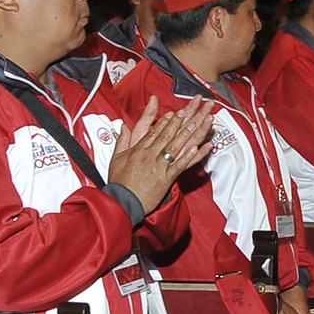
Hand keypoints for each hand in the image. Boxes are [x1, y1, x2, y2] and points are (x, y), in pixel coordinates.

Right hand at [107, 95, 213, 213]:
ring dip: (186, 134)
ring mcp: (159, 166)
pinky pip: (179, 165)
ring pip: (174, 147)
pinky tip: (197, 148)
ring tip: (196, 123)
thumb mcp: (116, 158)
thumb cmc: (120, 182)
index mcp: (138, 150)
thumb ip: (122, 141)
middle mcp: (149, 156)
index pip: (153, 132)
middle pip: (166, 136)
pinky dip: (188, 156)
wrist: (123, 201)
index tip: (172, 114)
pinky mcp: (166, 178)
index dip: (164, 122)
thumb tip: (124, 127)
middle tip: (187, 112)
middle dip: (178, 122)